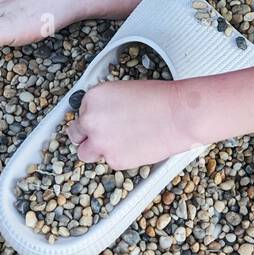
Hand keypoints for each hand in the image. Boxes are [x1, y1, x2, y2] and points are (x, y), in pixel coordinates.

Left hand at [67, 80, 194, 170]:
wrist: (178, 115)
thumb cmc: (159, 100)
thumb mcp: (123, 92)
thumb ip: (105, 106)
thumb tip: (101, 118)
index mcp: (92, 98)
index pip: (81, 113)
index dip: (94, 118)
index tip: (104, 121)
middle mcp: (90, 120)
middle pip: (75, 133)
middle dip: (87, 135)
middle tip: (102, 135)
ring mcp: (99, 142)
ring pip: (84, 153)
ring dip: (95, 150)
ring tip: (113, 145)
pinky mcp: (113, 159)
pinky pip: (108, 162)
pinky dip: (118, 157)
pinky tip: (133, 147)